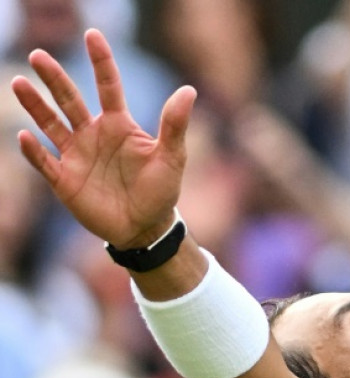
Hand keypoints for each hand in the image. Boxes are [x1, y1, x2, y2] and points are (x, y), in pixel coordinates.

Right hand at [11, 29, 196, 249]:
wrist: (145, 227)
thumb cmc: (161, 190)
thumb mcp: (172, 157)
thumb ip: (174, 125)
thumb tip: (188, 90)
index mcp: (119, 125)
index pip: (108, 86)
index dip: (101, 62)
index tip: (93, 35)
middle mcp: (93, 135)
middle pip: (70, 99)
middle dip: (55, 78)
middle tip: (39, 54)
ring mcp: (76, 156)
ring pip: (50, 124)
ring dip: (35, 105)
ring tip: (19, 83)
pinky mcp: (65, 180)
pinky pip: (44, 161)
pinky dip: (34, 150)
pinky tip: (24, 135)